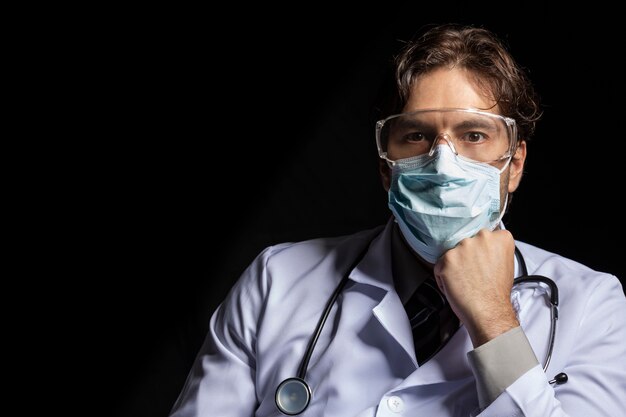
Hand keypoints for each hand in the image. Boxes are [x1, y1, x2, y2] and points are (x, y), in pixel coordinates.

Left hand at [433, 228, 518, 347]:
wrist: (488, 311)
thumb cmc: (496, 293)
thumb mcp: (505, 263)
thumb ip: (493, 250)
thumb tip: (483, 248)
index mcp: (499, 237)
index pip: (483, 236)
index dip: (480, 252)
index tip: (482, 262)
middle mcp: (481, 237)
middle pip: (466, 243)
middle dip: (467, 257)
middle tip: (473, 274)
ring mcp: (463, 247)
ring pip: (452, 254)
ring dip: (454, 266)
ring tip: (466, 282)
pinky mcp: (447, 259)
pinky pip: (439, 266)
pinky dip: (443, 277)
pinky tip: (456, 286)